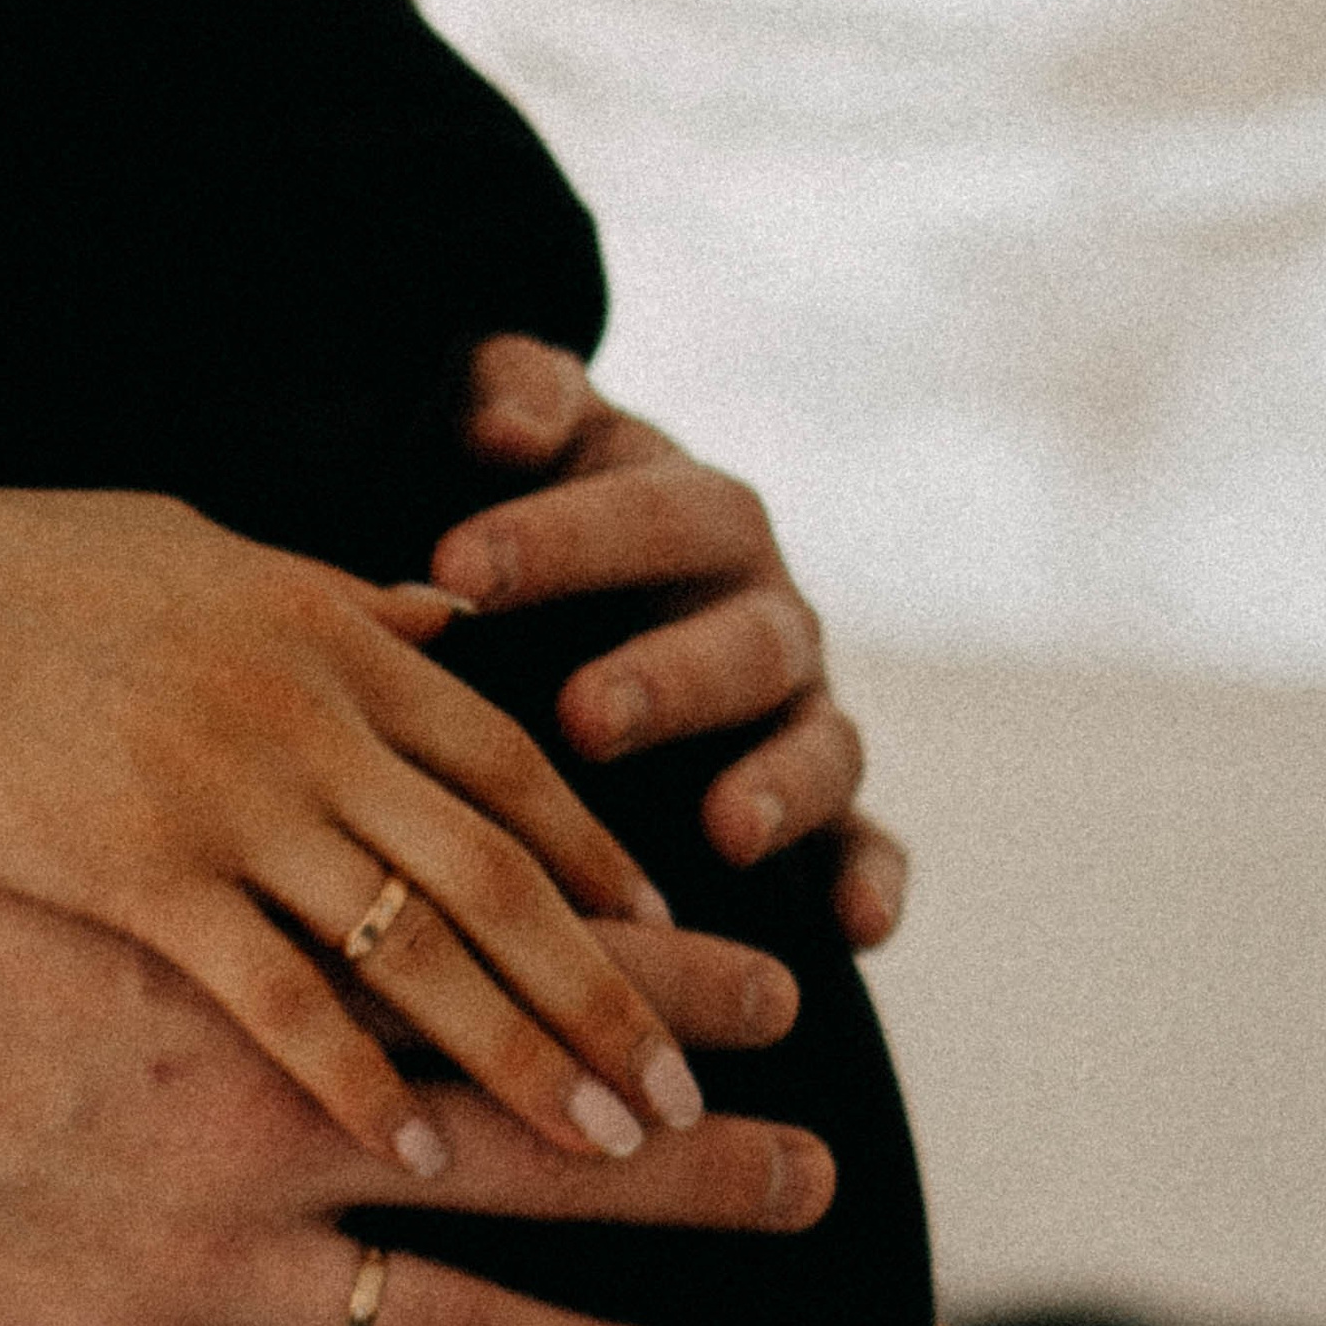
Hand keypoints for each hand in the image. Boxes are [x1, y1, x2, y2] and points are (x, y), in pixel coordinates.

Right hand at [0, 474, 773, 1179]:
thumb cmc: (13, 571)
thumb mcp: (202, 555)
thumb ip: (336, 604)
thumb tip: (441, 613)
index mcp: (331, 639)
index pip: (509, 763)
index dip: (599, 856)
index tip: (678, 936)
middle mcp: (310, 721)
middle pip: (501, 875)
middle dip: (613, 991)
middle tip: (701, 1091)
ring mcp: (232, 802)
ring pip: (423, 950)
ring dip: (529, 1057)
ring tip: (615, 1151)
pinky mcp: (139, 880)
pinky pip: (280, 999)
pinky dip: (359, 1082)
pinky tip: (418, 1160)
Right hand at [0, 806, 836, 1325]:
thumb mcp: (66, 795)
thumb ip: (236, 749)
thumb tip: (390, 616)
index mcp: (261, 963)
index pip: (511, 959)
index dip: (653, 974)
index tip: (776, 987)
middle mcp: (264, 1116)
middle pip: (529, 1138)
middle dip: (689, 1163)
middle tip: (817, 1179)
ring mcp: (198, 1262)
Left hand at [430, 339, 909, 949]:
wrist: (550, 584)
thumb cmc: (512, 500)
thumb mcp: (499, 428)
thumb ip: (507, 397)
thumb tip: (504, 424)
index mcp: (689, 513)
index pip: (645, 512)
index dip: (558, 539)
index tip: (453, 571)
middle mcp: (760, 610)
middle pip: (742, 638)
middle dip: (669, 680)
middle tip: (583, 718)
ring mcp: (796, 712)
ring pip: (820, 745)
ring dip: (782, 787)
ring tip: (726, 832)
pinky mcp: (817, 810)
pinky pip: (864, 843)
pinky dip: (872, 880)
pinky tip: (857, 928)